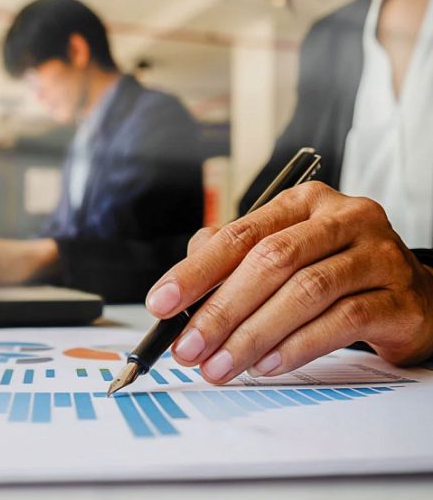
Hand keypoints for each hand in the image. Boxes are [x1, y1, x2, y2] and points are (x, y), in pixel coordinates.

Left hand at [146, 182, 432, 383]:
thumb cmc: (334, 271)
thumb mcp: (283, 255)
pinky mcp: (399, 298)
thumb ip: (233, 263)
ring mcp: (377, 255)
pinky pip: (341, 322)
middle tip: (189, 347)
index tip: (160, 303)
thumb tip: (181, 292)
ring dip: (252, 335)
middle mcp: (343, 219)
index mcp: (303, 203)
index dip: (195, 271)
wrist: (412, 296)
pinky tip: (266, 365)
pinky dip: (296, 347)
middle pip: (270, 261)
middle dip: (221, 310)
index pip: (240, 234)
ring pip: (304, 292)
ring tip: (220, 365)